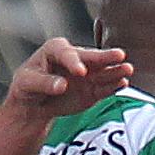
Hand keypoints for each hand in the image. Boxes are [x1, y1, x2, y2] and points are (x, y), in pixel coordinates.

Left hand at [5, 37, 132, 118]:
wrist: (33, 105)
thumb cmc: (27, 87)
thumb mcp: (27, 83)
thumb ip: (44, 83)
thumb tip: (62, 85)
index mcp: (56, 49)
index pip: (67, 53)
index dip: (74, 62)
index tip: (80, 72)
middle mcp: (75, 58)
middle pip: (91, 57)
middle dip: (105, 57)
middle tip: (119, 55)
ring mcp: (86, 74)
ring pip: (103, 71)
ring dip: (115, 70)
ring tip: (127, 69)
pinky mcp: (92, 89)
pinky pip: (105, 87)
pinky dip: (114, 86)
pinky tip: (122, 83)